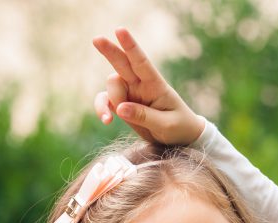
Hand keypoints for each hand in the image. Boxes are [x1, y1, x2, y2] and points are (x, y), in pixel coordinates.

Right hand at [92, 28, 205, 145]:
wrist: (180, 137)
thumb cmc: (179, 128)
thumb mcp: (167, 125)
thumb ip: (144, 116)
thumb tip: (120, 108)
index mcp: (156, 85)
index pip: (142, 62)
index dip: (131, 46)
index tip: (120, 30)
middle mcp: (141, 84)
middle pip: (123, 63)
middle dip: (110, 51)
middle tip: (96, 39)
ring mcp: (131, 92)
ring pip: (112, 84)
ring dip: (111, 99)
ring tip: (114, 117)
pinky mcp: (122, 103)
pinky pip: (106, 100)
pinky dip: (102, 108)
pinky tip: (107, 120)